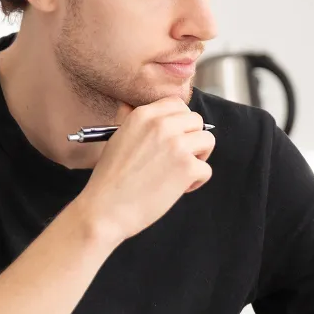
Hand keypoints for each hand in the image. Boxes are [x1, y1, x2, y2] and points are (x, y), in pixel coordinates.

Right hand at [75, 97, 214, 241]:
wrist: (105, 208)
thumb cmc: (109, 179)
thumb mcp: (115, 138)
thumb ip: (128, 119)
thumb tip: (131, 106)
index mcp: (143, 115)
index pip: (178, 104)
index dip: (180, 122)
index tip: (174, 137)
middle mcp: (162, 125)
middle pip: (197, 121)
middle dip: (192, 139)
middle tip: (179, 157)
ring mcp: (177, 145)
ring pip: (208, 140)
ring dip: (199, 157)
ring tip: (180, 172)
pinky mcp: (187, 168)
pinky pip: (206, 169)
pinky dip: (196, 182)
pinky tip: (178, 189)